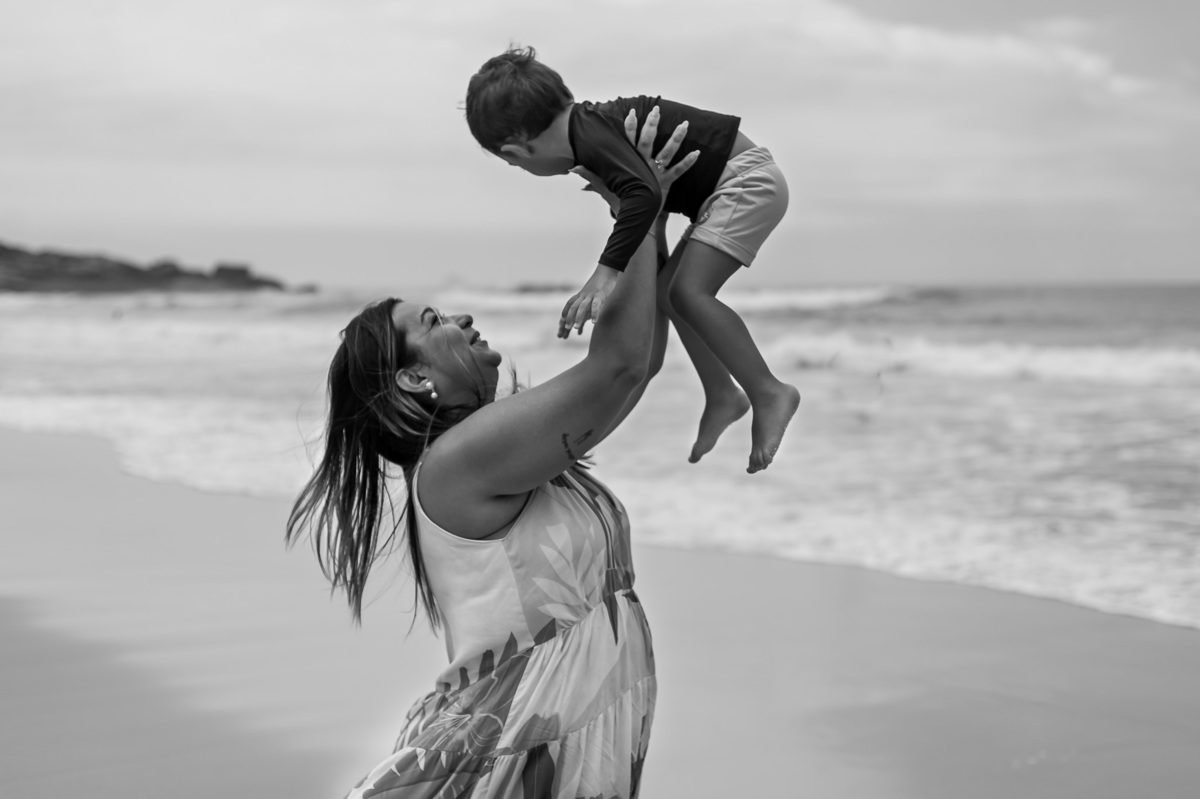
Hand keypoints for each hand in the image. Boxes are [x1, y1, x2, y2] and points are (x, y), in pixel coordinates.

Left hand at [559, 264, 618, 337]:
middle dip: (569, 317)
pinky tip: (594, 322)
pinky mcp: (600, 294)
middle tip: (566, 328)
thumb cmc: (601, 282)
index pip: (569, 303)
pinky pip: (596, 305)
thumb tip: (588, 313)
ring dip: (578, 317)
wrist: (607, 269)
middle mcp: (584, 294)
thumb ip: (589, 301)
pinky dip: (594, 313)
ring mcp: (591, 294)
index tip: (561, 321)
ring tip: (575, 328)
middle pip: (573, 307)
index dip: (565, 312)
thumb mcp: (592, 292)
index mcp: (581, 294)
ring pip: (582, 307)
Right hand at [572, 107, 698, 213]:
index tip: (633, 113)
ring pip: (668, 152)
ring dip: (677, 138)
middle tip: (657, 110)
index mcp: (630, 164)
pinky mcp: (666, 183)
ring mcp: (655, 173)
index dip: (630, 127)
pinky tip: (698, 152)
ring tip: (685, 125)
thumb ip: (590, 176)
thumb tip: (573, 168)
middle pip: (648, 141)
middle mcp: (643, 166)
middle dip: (652, 124)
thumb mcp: (604, 189)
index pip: (628, 141)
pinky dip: (688, 162)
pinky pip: (679, 171)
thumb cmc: (621, 204)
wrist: (635, 222)